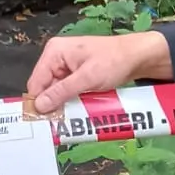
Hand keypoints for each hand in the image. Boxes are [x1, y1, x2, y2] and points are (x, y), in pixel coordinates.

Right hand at [27, 31, 171, 113]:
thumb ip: (61, 92)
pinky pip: (66, 91)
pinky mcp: (75, 74)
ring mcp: (66, 66)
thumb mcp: (87, 78)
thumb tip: (39, 106)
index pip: (36, 82)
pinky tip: (77, 110)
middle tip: (60, 122)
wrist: (138, 57)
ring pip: (55, 91)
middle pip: (44, 87)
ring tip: (70, 118)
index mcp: (54, 52)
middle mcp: (56, 57)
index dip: (39, 102)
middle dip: (52, 104)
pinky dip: (70, 100)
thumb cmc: (113, 62)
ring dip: (62, 104)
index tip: (44, 122)